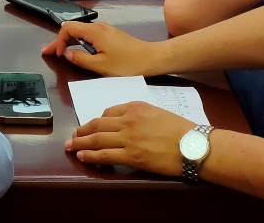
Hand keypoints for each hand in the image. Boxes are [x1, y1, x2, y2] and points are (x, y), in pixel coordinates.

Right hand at [41, 20, 158, 75]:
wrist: (151, 59)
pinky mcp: (111, 35)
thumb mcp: (101, 66)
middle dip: (60, 40)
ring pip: (82, 32)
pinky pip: (90, 36)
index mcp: (94, 32)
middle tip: (50, 52)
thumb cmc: (127, 64)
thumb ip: (81, 59)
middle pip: (73, 28)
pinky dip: (80, 42)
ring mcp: (105, 30)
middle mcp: (98, 27)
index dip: (58, 40)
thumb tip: (67, 54)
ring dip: (70, 41)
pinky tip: (80, 51)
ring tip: (62, 52)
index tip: (57, 55)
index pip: (68, 28)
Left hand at [66, 101, 192, 175]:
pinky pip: (105, 154)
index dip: (96, 121)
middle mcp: (128, 120)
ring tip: (71, 147)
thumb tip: (125, 121)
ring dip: (81, 143)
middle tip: (73, 136)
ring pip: (97, 139)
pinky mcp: (132, 156)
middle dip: (82, 131)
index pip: (108, 112)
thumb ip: (138, 114)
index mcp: (134, 106)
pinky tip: (83, 156)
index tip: (90, 127)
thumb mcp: (156, 112)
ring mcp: (128, 138)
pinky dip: (91, 155)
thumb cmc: (179, 129)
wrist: (192, 144)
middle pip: (98, 124)